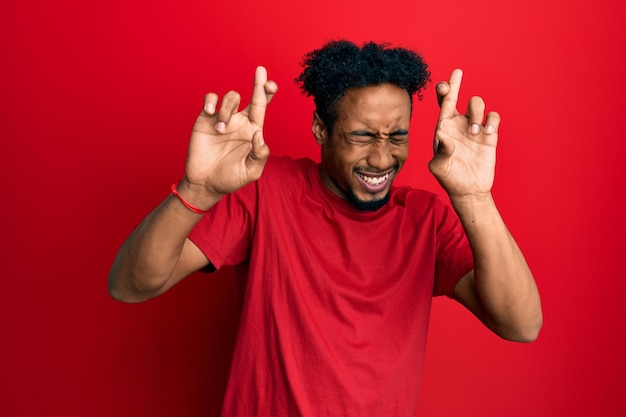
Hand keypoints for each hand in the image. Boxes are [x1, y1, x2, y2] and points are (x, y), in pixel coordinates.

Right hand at [182, 66, 277, 202]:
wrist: (206, 183)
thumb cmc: (231, 177)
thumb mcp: (251, 171)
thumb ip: (259, 155)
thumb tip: (259, 135)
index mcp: (253, 130)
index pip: (262, 108)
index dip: (268, 93)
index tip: (271, 84)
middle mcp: (240, 121)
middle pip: (250, 96)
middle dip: (258, 83)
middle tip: (261, 72)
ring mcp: (222, 118)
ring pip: (230, 98)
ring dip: (227, 109)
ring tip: (220, 129)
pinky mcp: (205, 119)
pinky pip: (210, 100)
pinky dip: (211, 102)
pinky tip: (210, 114)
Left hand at [428, 69, 499, 198]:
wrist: (469, 189)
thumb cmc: (450, 178)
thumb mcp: (440, 167)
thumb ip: (441, 151)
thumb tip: (442, 135)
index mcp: (443, 128)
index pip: (442, 105)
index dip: (443, 91)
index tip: (444, 83)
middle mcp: (458, 124)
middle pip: (458, 97)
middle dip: (456, 84)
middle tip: (457, 74)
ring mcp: (474, 128)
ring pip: (477, 104)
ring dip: (476, 113)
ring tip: (473, 132)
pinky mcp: (489, 134)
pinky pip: (493, 117)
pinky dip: (492, 119)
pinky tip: (488, 131)